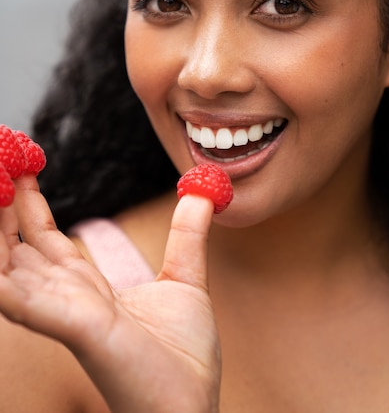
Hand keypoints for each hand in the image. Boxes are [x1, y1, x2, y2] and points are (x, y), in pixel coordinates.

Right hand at [0, 175, 219, 412]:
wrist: (193, 408)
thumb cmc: (184, 358)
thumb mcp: (186, 280)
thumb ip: (187, 235)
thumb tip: (204, 191)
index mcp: (88, 287)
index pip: (45, 238)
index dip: (30, 204)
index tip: (22, 165)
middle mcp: (68, 297)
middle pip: (20, 246)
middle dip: (3, 207)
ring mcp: (68, 314)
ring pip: (14, 267)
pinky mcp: (82, 328)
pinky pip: (28, 301)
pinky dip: (5, 283)